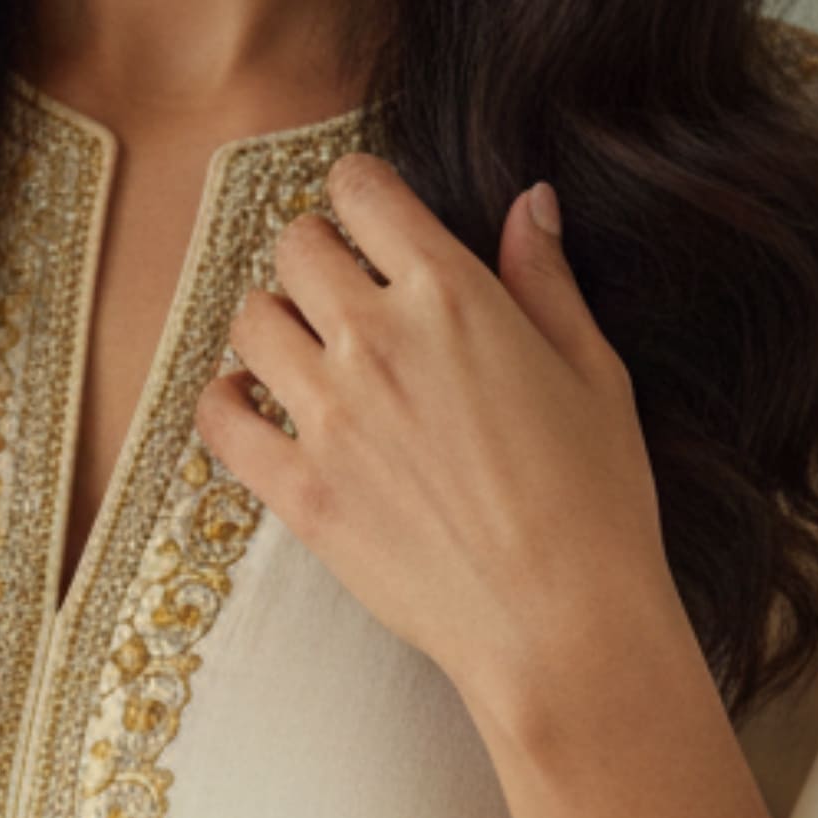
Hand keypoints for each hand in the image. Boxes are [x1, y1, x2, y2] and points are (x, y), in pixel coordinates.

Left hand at [194, 154, 691, 752]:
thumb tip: (529, 202)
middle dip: (317, 254)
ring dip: (274, 322)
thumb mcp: (593, 372)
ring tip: (304, 349)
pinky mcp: (298, 489)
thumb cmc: (598, 502)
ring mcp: (329, 416)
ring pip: (250, 320)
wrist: (563, 627)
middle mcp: (377, 340)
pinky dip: (224, 401)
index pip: (363, 191)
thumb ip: (546, 279)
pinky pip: (219, 418)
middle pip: (295, 245)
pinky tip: (249, 402)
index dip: (363, 195)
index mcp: (453, 295)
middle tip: (342, 289)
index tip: (371, 219)